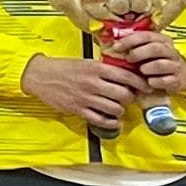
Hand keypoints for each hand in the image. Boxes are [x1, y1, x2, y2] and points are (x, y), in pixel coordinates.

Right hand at [20, 51, 145, 131]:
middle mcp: (93, 83)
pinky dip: (111, 123)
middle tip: (129, 98)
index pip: (127, 76)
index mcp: (96, 69)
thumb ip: (104, 68)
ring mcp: (85, 97)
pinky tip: (112, 121)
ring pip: (114, 109)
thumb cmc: (62, 68)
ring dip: (120, 110)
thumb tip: (125, 75)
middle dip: (130, 98)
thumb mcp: (85, 62)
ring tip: (118, 108)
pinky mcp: (78, 109)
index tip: (145, 87)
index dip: (140, 83)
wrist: (39, 75)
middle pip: (124, 95)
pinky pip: (100, 120)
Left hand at [113, 30, 185, 99]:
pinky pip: (166, 80)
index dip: (129, 40)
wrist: (179, 76)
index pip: (145, 35)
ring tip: (141, 71)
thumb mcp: (146, 51)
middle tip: (129, 59)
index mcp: (161, 40)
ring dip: (147, 68)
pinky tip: (149, 82)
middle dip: (138, 53)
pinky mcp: (178, 80)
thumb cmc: (155, 62)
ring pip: (161, 64)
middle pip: (155, 48)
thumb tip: (112, 45)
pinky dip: (155, 82)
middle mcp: (170, 51)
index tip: (116, 47)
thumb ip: (133, 47)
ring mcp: (175, 65)